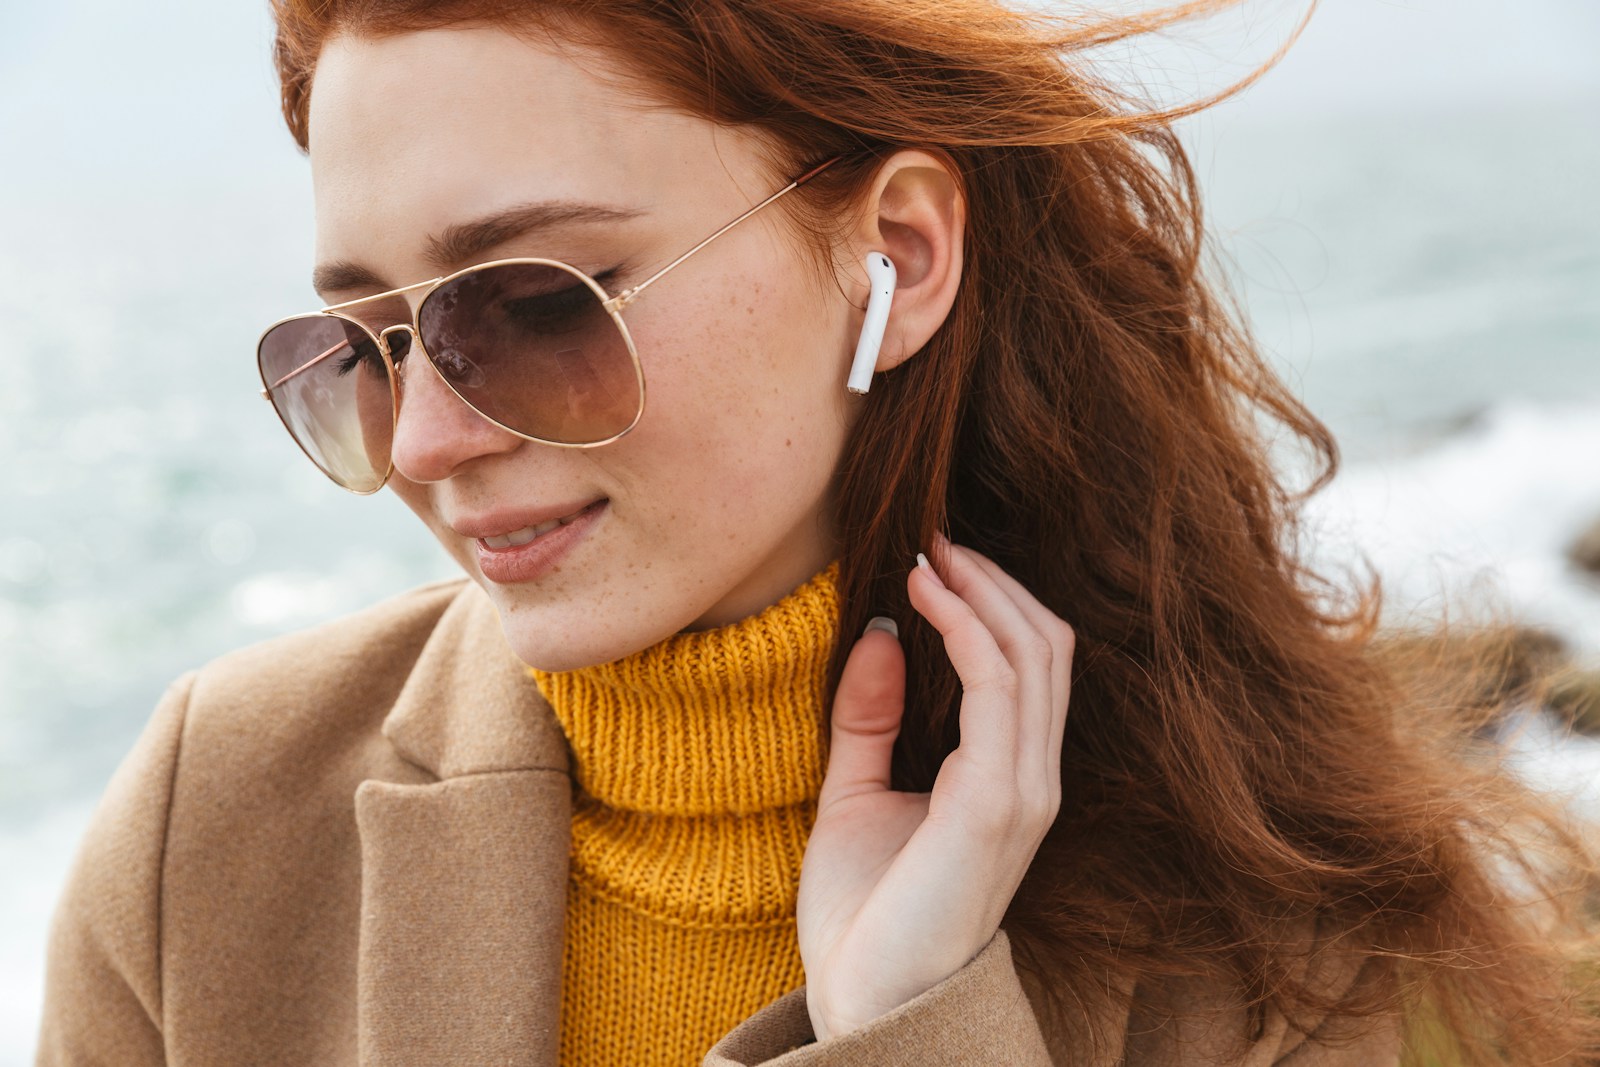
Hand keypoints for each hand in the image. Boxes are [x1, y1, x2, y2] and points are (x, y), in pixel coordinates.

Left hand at [796, 536, 1073, 1040]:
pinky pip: (998, 689)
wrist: (864, 1005)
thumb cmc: (864, 915)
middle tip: (936, 538)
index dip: (991, 602)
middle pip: (1044, 647)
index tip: (933, 556)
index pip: (1030, 666)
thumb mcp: (856, 795)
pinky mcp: (997, 804)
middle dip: (994, 583)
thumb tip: (882, 629)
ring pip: (1032, 656)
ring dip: (982, 593)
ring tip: (930, 553)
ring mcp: (1024, 792)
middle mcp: (1033, 781)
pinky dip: (966, 629)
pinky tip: (924, 598)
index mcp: (1008, 781)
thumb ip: (870, 718)